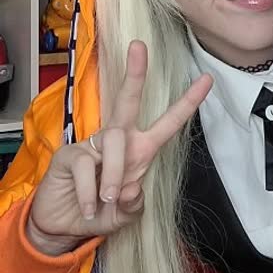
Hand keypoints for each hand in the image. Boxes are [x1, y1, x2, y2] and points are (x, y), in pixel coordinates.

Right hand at [27, 40, 212, 255]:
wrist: (65, 227)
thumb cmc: (101, 213)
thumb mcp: (125, 215)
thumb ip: (134, 205)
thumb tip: (131, 188)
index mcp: (140, 150)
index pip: (168, 122)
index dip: (188, 103)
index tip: (206, 79)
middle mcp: (118, 141)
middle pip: (128, 100)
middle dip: (136, 73)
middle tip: (139, 46)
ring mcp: (92, 144)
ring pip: (114, 141)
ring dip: (113, 174)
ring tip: (106, 200)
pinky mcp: (69, 155)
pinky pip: (85, 166)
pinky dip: (89, 193)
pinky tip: (88, 206)